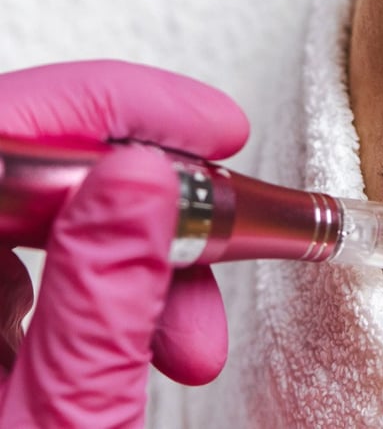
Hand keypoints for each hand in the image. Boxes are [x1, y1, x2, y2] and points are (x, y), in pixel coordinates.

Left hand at [0, 61, 248, 425]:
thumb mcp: (65, 425)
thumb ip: (101, 300)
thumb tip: (145, 178)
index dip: (112, 106)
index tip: (212, 129)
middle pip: (34, 170)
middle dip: (155, 197)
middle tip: (227, 232)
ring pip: (57, 217)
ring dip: (149, 257)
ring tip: (195, 332)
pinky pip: (54, 259)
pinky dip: (123, 283)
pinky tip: (157, 335)